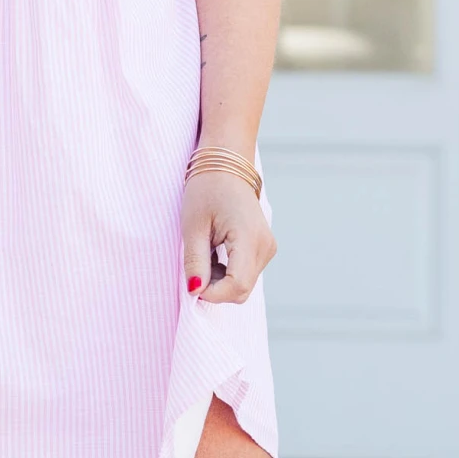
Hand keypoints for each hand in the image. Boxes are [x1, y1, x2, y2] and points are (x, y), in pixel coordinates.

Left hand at [181, 169, 275, 302]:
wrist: (226, 164)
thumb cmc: (206, 189)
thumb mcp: (193, 226)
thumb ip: (195, 262)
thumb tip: (194, 292)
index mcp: (249, 238)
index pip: (237, 286)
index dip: (212, 293)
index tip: (191, 284)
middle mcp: (265, 247)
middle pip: (241, 289)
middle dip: (215, 288)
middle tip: (194, 265)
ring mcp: (267, 247)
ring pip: (243, 283)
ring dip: (220, 278)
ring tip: (204, 251)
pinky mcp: (264, 247)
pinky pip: (246, 272)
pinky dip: (227, 271)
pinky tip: (214, 251)